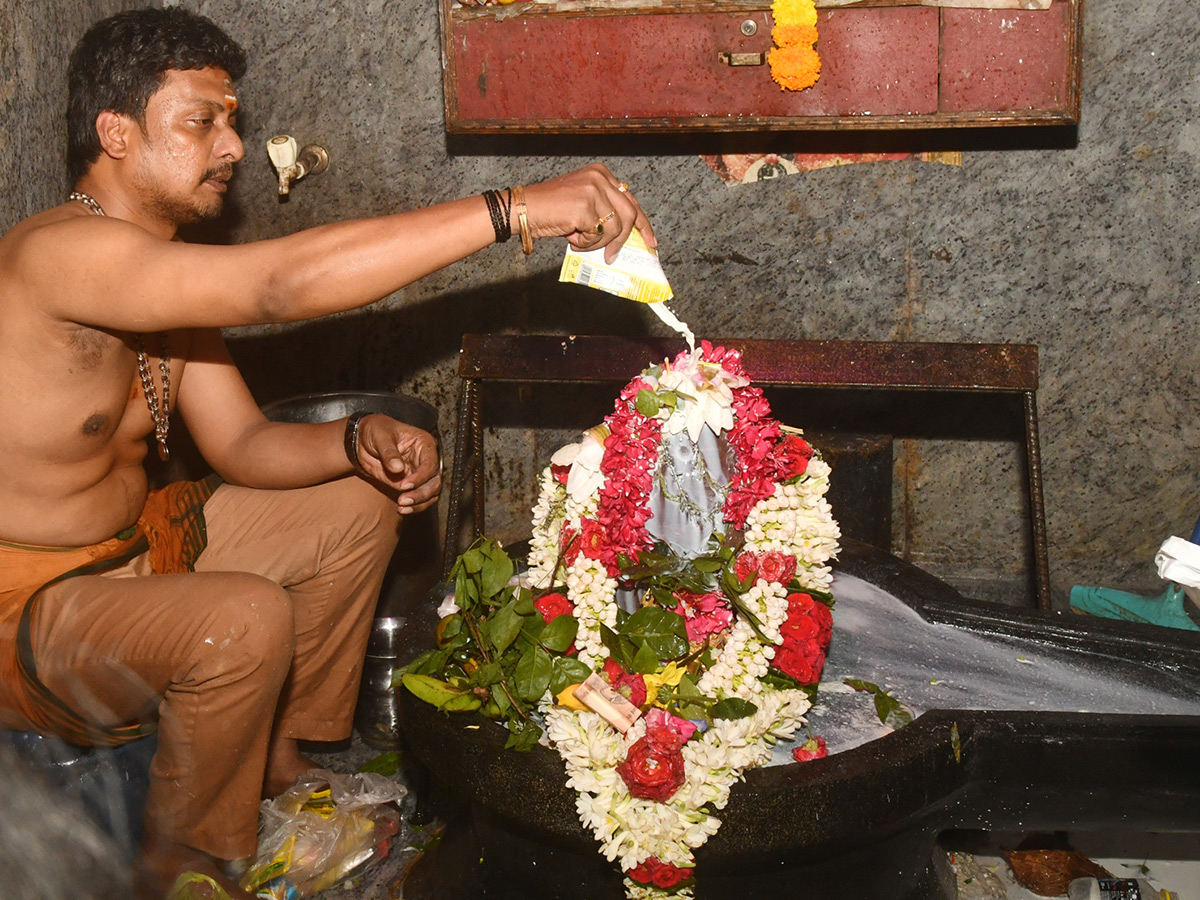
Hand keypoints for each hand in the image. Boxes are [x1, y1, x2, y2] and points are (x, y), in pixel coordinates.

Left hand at [354, 415, 441, 513]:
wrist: (362, 440)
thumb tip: (398, 468)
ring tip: (401, 507)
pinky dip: (414, 507)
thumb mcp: (380, 436)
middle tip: (404, 500)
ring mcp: (420, 474)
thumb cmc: (375, 431)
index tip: (405, 485)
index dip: (420, 476)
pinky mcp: (412, 485)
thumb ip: (389, 452)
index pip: (430, 463)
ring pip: (430, 493)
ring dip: (418, 503)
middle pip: (434, 481)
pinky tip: (401, 509)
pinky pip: (420, 499)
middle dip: (421, 493)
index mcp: (424, 444)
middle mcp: (425, 460)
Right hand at [523, 163, 655, 263]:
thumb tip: (623, 235)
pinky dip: (586, 243)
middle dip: (625, 238)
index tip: (650, 240)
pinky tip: (571, 237)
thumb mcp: (582, 203)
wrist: (524, 208)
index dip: (642, 223)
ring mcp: (593, 190)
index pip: (630, 199)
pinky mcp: (586, 206)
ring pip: (615, 228)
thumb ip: (604, 211)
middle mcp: (600, 177)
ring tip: (579, 241)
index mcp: (601, 173)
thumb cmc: (550, 209)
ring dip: (598, 242)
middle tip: (614, 255)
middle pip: (629, 213)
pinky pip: (599, 235)